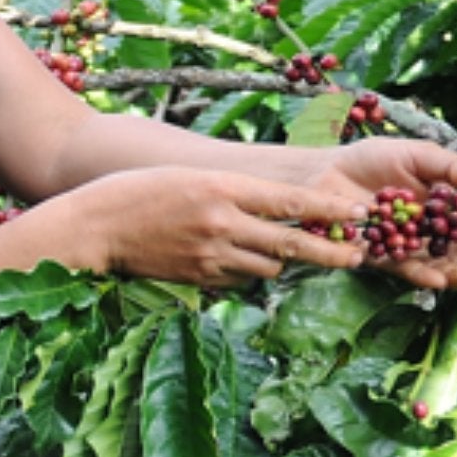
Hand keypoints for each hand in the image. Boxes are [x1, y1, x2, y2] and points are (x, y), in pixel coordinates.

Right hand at [81, 166, 367, 287]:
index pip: (289, 200)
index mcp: (220, 187)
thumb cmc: (138, 191)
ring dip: (282, 260)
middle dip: (331, 250)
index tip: (362, 212)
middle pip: (292, 243)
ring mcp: (211, 255)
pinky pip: (240, 280)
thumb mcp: (190, 176)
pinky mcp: (200, 279)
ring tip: (290, 251)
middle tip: (361, 254)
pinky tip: (238, 259)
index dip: (330, 208)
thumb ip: (231, 192)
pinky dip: (248, 271)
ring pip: (269, 267)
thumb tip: (273, 208)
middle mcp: (221, 222)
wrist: (95, 226)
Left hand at [303, 138, 456, 288]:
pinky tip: (439, 276)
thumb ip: (449, 166)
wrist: (323, 171)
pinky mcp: (382, 258)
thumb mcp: (414, 153)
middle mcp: (434, 234)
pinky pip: (406, 270)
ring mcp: (410, 248)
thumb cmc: (370, 159)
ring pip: (444, 267)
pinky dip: (423, 275)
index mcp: (448, 209)